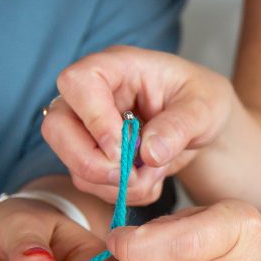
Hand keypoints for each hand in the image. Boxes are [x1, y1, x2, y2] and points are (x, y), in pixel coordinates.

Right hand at [42, 46, 233, 205]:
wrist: (201, 127)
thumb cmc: (201, 101)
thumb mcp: (205, 108)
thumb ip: (179, 127)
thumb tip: (149, 152)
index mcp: (117, 67)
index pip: (78, 82)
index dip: (94, 119)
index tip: (123, 146)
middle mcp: (91, 95)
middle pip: (55, 127)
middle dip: (92, 162)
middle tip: (131, 173)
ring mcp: (86, 127)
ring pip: (71, 163)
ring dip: (114, 183)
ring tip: (154, 174)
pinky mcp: (91, 155)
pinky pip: (89, 183)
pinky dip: (120, 192)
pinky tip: (148, 180)